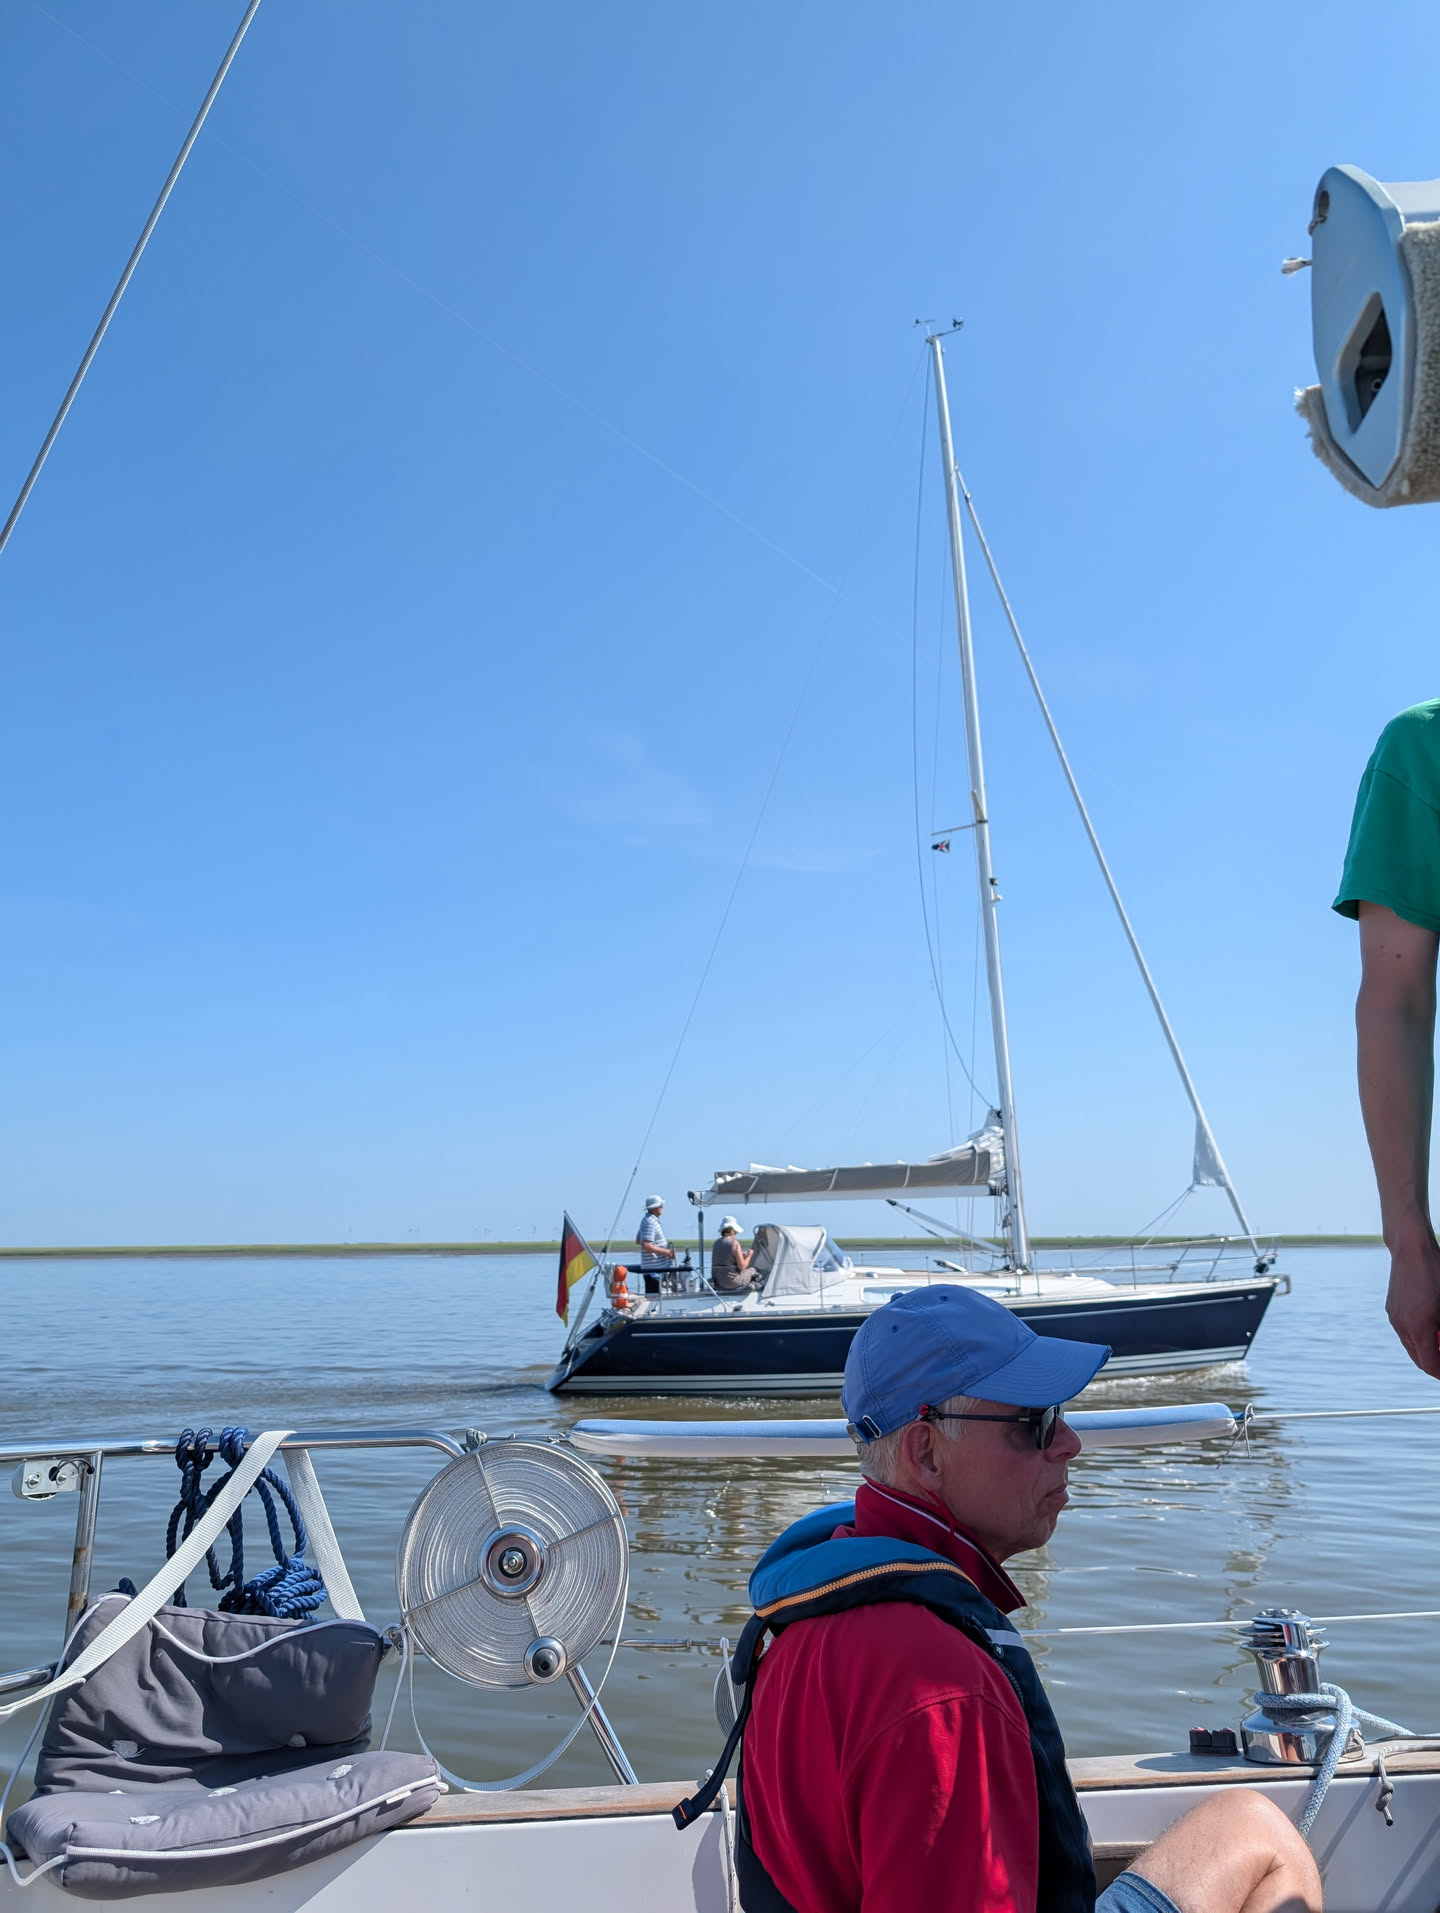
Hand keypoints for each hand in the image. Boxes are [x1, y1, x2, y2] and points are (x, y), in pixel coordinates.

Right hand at [1385, 1236, 1439, 1378]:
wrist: (1411, 1249)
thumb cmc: (1437, 1274)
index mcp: (1419, 1329)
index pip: (1430, 1366)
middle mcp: (1403, 1327)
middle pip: (1419, 1360)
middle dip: (1435, 1364)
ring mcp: (1395, 1318)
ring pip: (1411, 1346)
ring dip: (1427, 1350)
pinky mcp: (1392, 1309)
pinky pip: (1405, 1332)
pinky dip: (1418, 1336)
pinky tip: (1431, 1324)